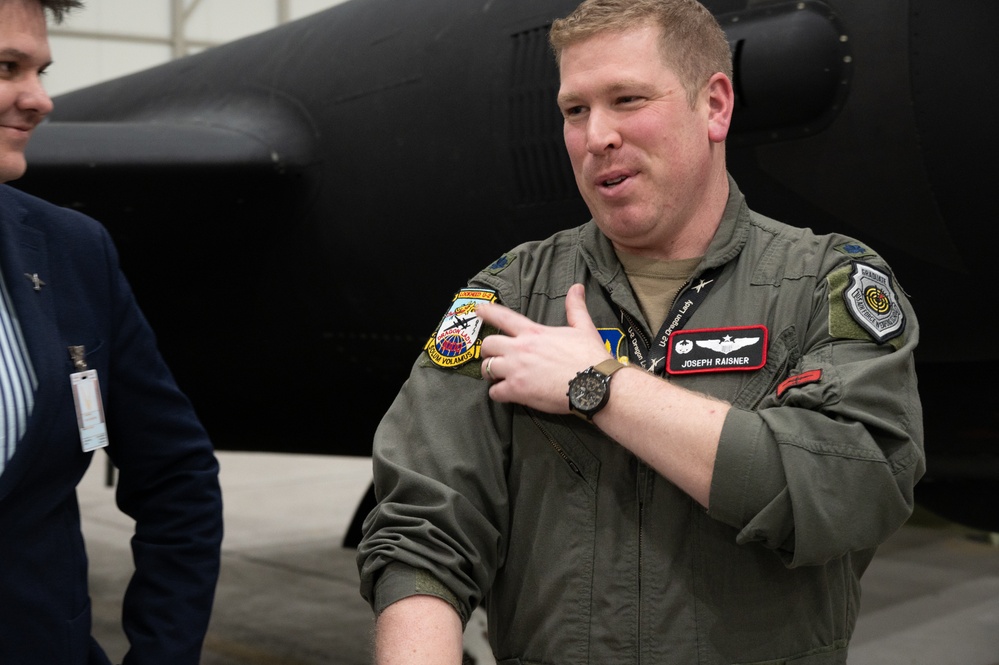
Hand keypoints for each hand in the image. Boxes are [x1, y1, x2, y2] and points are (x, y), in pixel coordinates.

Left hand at [476, 283, 612, 412]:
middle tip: (494, 357)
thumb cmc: (590, 357)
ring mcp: (516, 370)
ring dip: (490, 373)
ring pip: (486, 369)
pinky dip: (498, 393)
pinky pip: (494, 392)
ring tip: (498, 377)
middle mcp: (520, 349)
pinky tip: (505, 393)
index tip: (478, 310)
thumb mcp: (583, 327)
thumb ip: (575, 307)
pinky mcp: (517, 390)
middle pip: (487, 345)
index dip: (488, 312)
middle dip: (488, 351)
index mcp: (534, 332)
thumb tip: (577, 287)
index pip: (503, 317)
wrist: (595, 384)